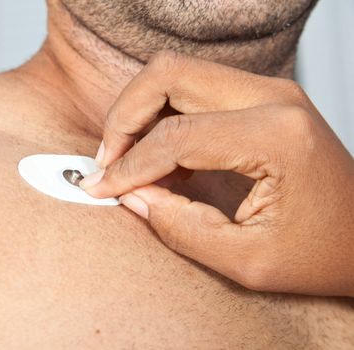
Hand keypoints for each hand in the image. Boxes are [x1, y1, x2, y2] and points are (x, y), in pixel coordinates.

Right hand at [80, 51, 353, 296]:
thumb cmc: (323, 253)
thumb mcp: (250, 261)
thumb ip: (181, 228)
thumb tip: (131, 195)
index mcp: (276, 136)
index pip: (175, 136)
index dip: (128, 165)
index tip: (102, 188)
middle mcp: (273, 99)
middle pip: (168, 75)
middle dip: (123, 117)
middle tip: (107, 162)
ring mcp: (268, 93)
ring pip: (176, 75)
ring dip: (140, 114)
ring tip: (130, 165)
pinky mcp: (260, 100)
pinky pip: (193, 91)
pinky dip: (163, 119)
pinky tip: (163, 164)